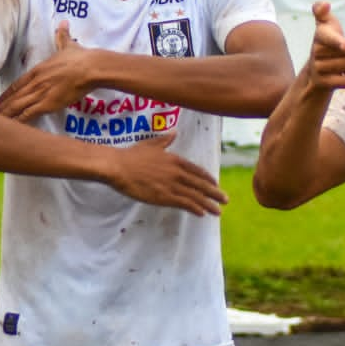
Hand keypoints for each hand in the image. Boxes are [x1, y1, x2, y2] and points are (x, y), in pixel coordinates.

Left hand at [0, 21, 92, 120]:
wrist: (89, 68)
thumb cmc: (81, 58)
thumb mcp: (69, 45)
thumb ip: (62, 37)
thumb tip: (63, 23)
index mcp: (38, 70)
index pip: (18, 84)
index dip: (7, 93)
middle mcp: (35, 82)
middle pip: (14, 97)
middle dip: (2, 107)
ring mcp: (40, 93)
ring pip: (17, 106)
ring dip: (6, 115)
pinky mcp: (47, 104)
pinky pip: (29, 114)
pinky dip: (19, 121)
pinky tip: (11, 128)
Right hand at [108, 133, 227, 215]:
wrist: (118, 166)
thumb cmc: (131, 155)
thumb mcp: (151, 144)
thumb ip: (165, 140)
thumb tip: (174, 132)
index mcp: (175, 160)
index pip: (197, 170)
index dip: (208, 179)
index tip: (215, 184)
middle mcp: (177, 172)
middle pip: (201, 184)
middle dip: (214, 193)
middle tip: (225, 200)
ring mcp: (172, 185)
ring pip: (196, 196)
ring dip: (208, 204)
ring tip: (217, 211)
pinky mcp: (164, 197)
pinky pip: (184, 204)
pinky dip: (195, 208)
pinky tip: (202, 213)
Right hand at [306, 1, 344, 90]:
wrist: (316, 70)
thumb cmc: (328, 42)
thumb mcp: (325, 25)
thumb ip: (323, 12)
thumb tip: (324, 4)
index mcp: (320, 35)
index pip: (328, 37)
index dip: (337, 41)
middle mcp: (315, 52)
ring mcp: (318, 68)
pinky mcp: (323, 83)